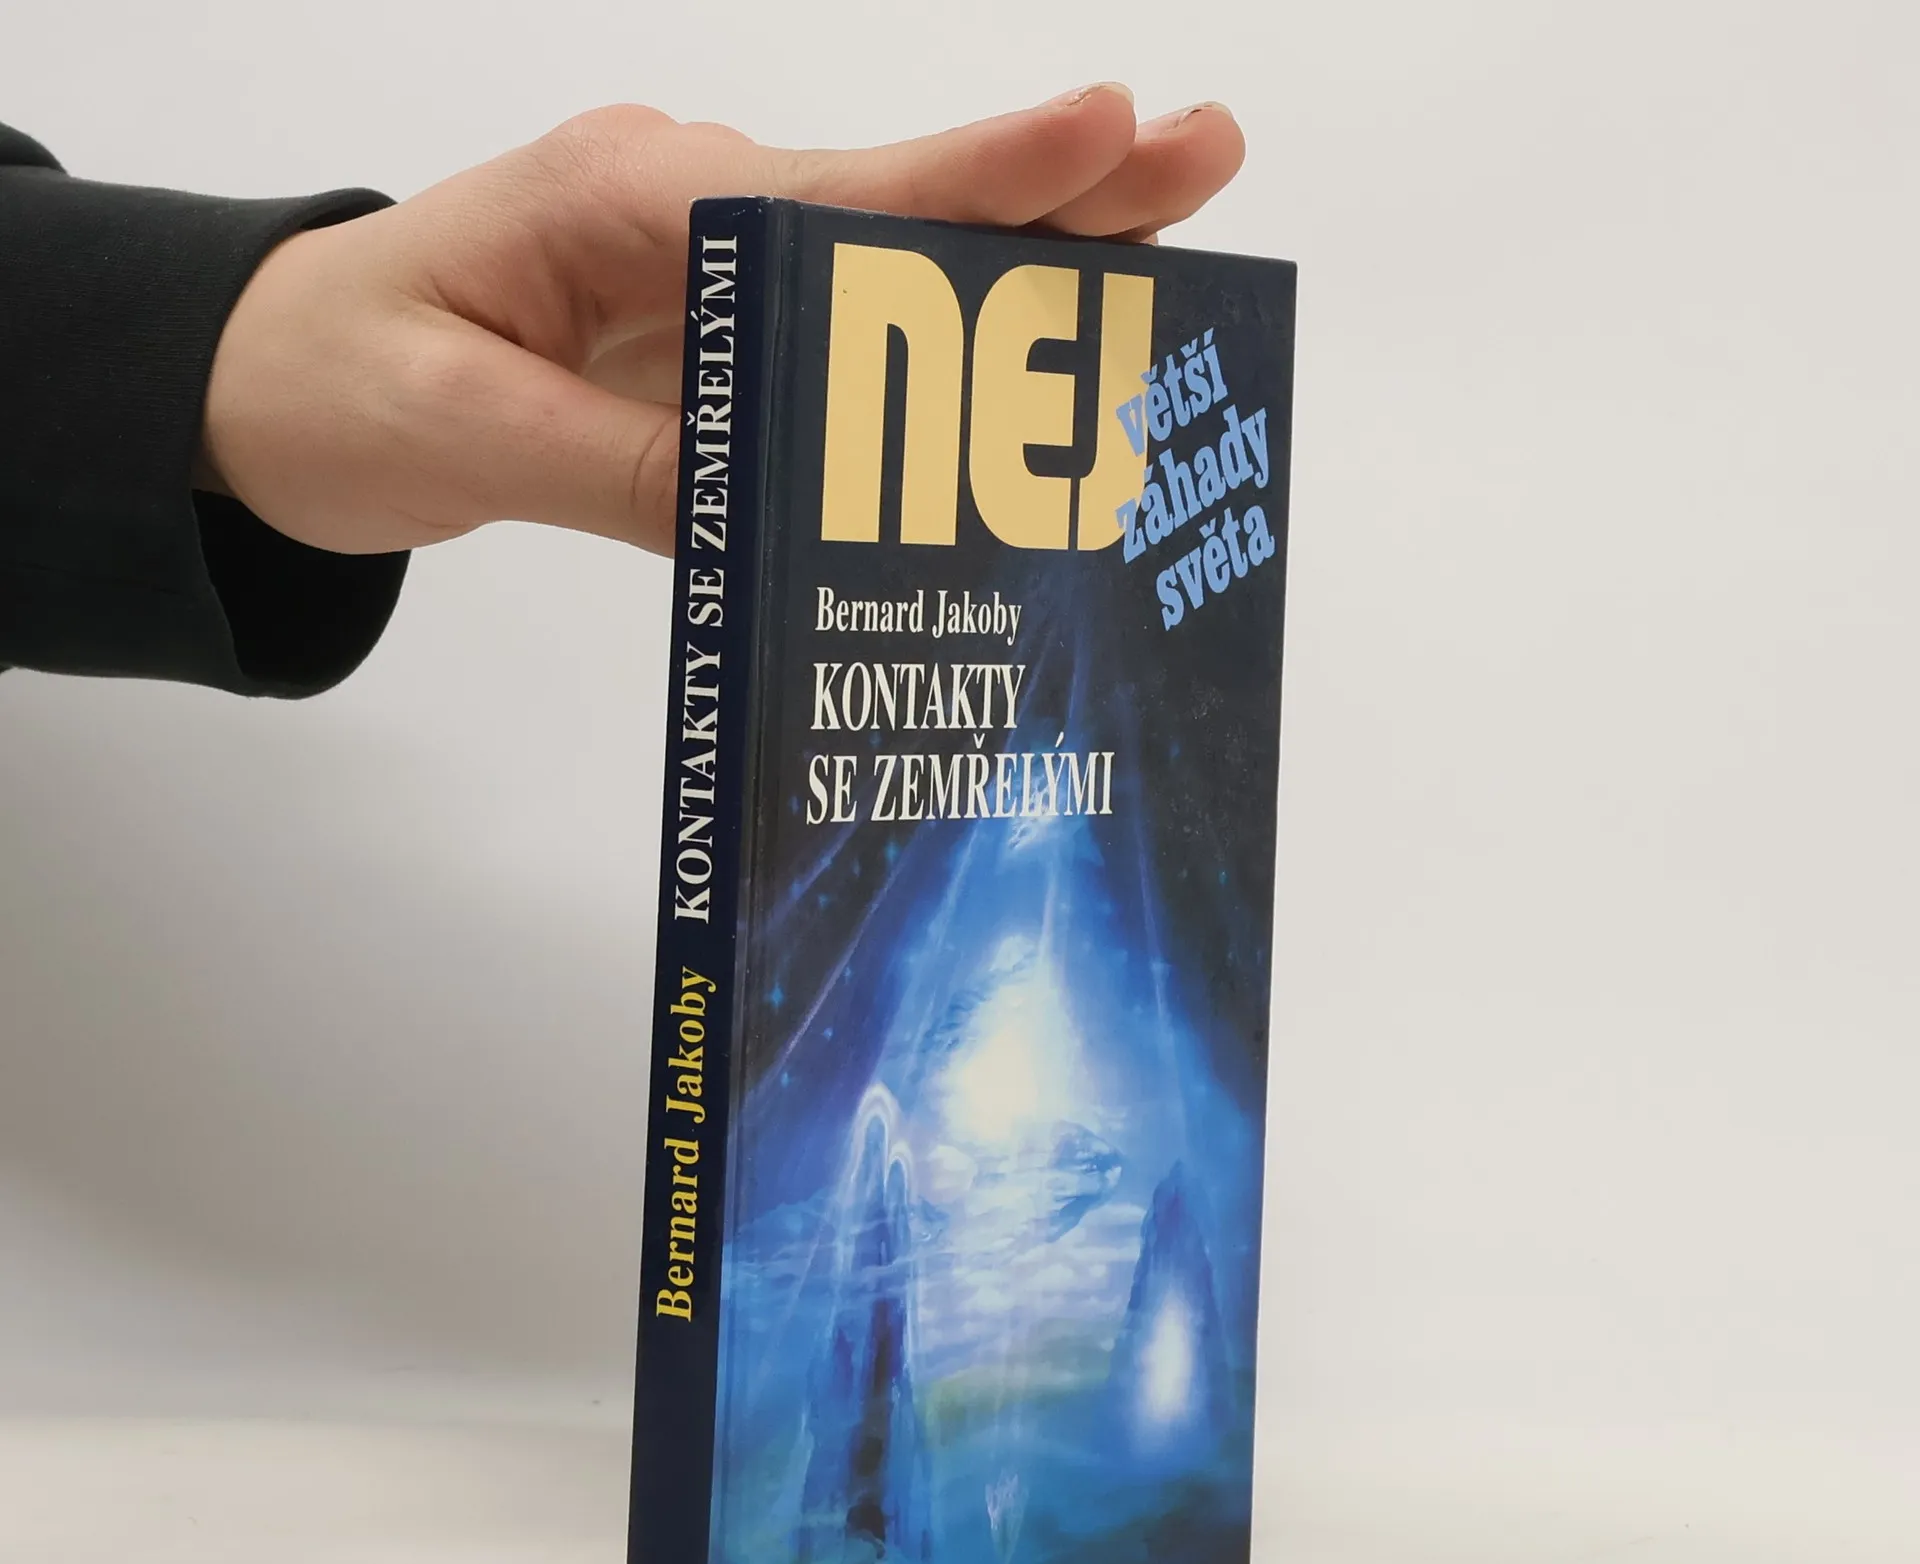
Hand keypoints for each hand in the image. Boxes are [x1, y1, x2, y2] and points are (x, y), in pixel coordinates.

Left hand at [198, 89, 1243, 556]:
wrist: (269, 389)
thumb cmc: (337, 382)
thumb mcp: (463, 432)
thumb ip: (622, 469)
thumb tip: (777, 517)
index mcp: (630, 199)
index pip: (831, 195)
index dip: (975, 177)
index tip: (1107, 127)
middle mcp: (692, 215)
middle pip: (898, 205)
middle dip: (1054, 186)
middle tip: (1203, 152)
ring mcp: (710, 278)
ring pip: (892, 269)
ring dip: (1027, 262)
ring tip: (1170, 251)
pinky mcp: (711, 347)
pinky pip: (846, 352)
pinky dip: (946, 360)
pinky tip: (1036, 372)